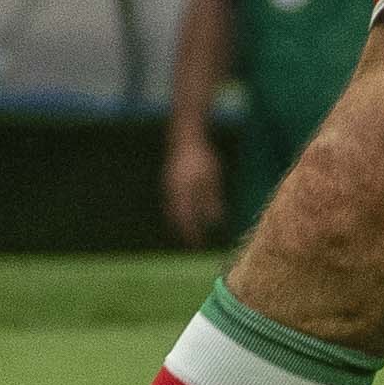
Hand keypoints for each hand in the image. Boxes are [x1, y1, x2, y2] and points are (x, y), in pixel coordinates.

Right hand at [161, 132, 227, 249]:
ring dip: (180, 222)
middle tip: (192, 243)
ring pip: (173, 211)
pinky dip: (177, 211)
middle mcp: (172, 193)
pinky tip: (185, 213)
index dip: (192, 234)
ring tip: (188, 231)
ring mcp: (168, 186)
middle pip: (177, 218)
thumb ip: (211, 200)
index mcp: (183, 193)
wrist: (185, 138)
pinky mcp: (169, 181)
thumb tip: (215, 221)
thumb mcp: (212, 179)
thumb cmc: (202, 158)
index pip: (187, 221)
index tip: (198, 246)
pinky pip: (172, 202)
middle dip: (185, 231)